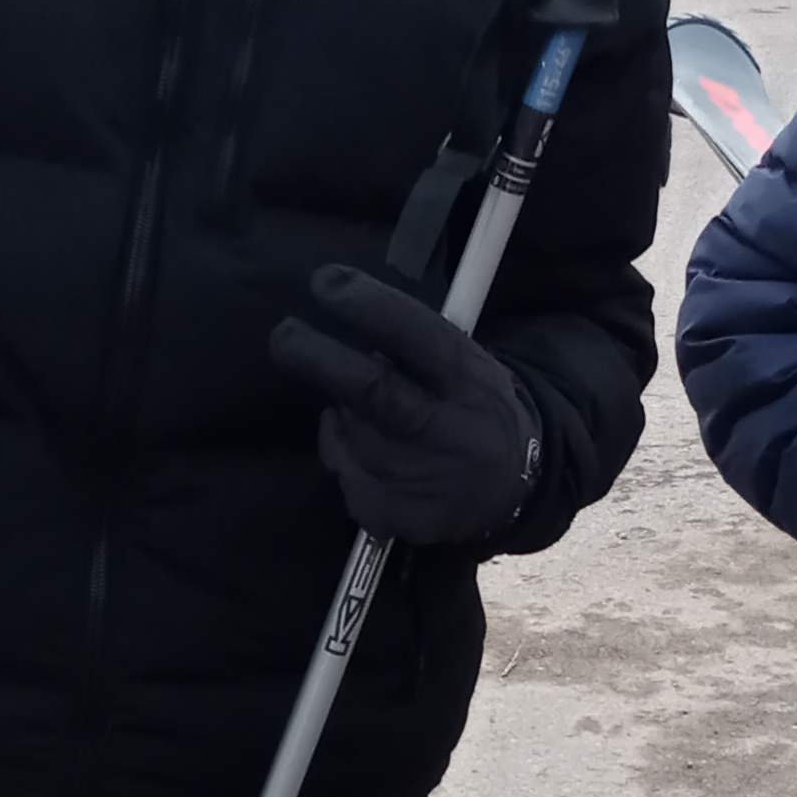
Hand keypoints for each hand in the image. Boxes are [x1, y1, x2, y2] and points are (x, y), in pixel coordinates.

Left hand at [270, 264, 541, 544]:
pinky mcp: (394, 515)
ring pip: (349, 432)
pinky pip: (344, 472)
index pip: (416, 335)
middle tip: (282, 335)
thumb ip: (414, 344)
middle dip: (318, 358)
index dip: (367, 306)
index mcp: (467, 379)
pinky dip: (345, 454)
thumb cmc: (470, 406)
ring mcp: (418, 478)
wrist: (514, 486)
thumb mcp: (465, 363)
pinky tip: (375, 455)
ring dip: (343, 414)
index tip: (324, 281)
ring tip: (372, 415)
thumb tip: (342, 311)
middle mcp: (446, 430)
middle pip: (371, 390)